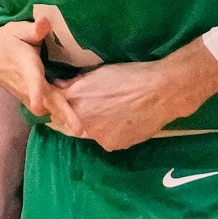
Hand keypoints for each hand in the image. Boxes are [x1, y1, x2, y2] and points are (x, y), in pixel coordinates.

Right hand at [0, 17, 81, 135]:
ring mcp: (27, 95)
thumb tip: (44, 23)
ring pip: (47, 109)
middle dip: (63, 115)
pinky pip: (47, 108)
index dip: (35, 92)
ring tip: (83, 127)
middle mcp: (26, 84)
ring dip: (64, 117)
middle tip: (79, 130)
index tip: (37, 104)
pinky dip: (60, 113)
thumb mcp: (18, 28)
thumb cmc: (7, 38)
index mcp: (26, 66)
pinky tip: (75, 119)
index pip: (31, 81)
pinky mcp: (30, 99)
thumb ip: (33, 29)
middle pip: (46, 103)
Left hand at [55, 61, 173, 150]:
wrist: (160, 92)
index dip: (64, 102)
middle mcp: (81, 120)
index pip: (57, 105)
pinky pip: (108, 139)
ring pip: (92, 131)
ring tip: (118, 111)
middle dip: (81, 113)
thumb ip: (75, 82)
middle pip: (73, 120)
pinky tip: (126, 121)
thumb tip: (58, 85)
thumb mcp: (99, 72)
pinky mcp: (112, 145)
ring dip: (98, 124)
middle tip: (101, 104)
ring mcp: (97, 136)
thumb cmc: (130, 75)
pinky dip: (113, 132)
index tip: (72, 99)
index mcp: (76, 99)